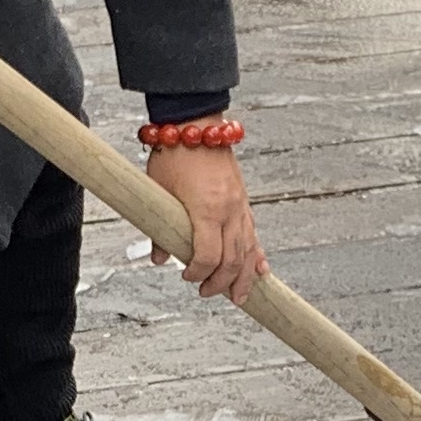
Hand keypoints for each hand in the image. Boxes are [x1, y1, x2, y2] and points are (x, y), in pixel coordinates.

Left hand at [149, 146, 267, 302]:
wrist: (196, 123)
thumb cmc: (174, 155)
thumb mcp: (158, 191)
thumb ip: (159, 227)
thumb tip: (159, 256)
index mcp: (207, 210)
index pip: (207, 256)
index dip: (197, 272)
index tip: (186, 277)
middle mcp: (228, 211)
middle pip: (233, 259)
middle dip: (221, 282)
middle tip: (206, 293)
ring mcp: (239, 206)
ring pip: (248, 250)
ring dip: (245, 277)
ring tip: (239, 297)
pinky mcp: (243, 201)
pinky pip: (254, 234)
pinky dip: (258, 255)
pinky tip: (261, 271)